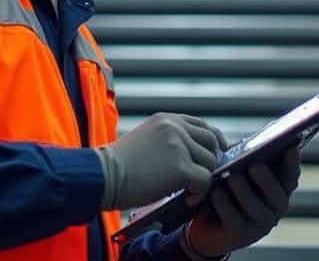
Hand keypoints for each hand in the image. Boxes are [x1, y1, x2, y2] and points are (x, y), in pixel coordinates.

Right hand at [96, 113, 227, 209]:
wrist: (101, 176)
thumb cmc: (118, 165)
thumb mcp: (145, 139)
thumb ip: (168, 140)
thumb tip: (192, 154)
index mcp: (166, 119)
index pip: (201, 125)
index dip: (213, 140)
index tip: (217, 152)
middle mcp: (175, 127)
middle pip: (211, 141)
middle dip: (212, 160)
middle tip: (205, 178)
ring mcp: (178, 145)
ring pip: (210, 162)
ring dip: (204, 179)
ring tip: (190, 192)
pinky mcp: (180, 167)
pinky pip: (204, 180)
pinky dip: (199, 193)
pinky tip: (187, 199)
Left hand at [185, 146, 300, 257]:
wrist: (212, 220)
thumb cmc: (229, 185)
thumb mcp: (238, 168)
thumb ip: (245, 157)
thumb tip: (245, 146)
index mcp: (280, 187)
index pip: (291, 175)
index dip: (292, 163)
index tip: (290, 148)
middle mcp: (277, 207)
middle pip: (276, 194)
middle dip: (266, 179)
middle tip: (254, 165)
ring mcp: (262, 224)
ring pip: (256, 208)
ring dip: (244, 192)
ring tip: (232, 177)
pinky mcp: (245, 236)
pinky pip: (236, 220)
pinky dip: (225, 205)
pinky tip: (216, 192)